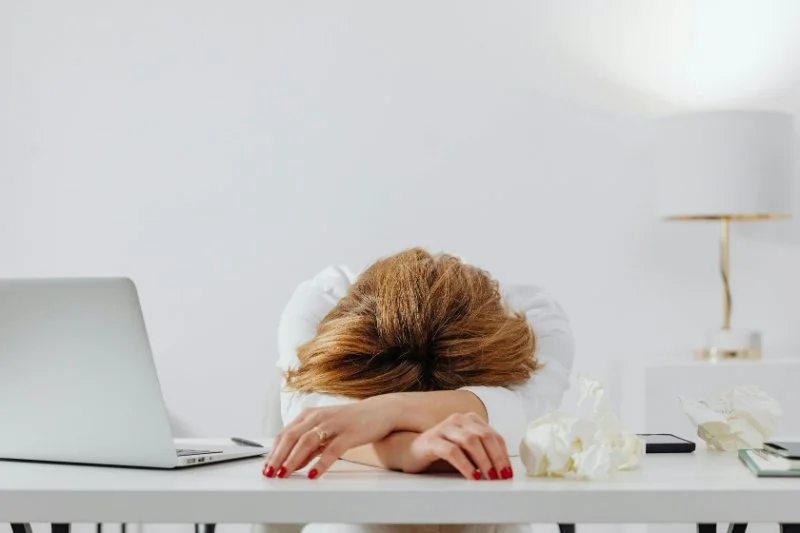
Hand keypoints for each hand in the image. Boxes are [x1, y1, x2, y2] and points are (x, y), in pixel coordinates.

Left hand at [263, 395, 400, 478]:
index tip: (266, 467)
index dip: (273, 451)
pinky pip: (332, 450)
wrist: (381, 411)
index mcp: (309, 415)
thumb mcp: (326, 431)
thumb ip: (310, 447)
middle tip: (270, 473)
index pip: (284, 434)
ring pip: (307, 441)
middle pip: (291, 437)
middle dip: (278, 457)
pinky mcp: (349, 433)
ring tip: (285, 474)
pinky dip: (321, 463)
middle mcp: (318, 417)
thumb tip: (292, 464)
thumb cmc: (351, 422)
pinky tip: (313, 474)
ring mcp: (334, 424)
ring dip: (293, 459)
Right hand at [403, 412, 512, 479]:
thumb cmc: (442, 452)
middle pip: (484, 437)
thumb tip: (503, 470)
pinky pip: (452, 451)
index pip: (493, 435)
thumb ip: (482, 453)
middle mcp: (458, 419)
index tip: (508, 472)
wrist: (411, 451)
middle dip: (496, 458)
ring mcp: (444, 428)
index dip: (503, 454)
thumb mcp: (466, 451)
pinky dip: (465, 465)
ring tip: (489, 477)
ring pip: (470, 441)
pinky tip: (472, 476)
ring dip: (483, 461)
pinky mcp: (432, 440)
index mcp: (469, 419)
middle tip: (502, 477)